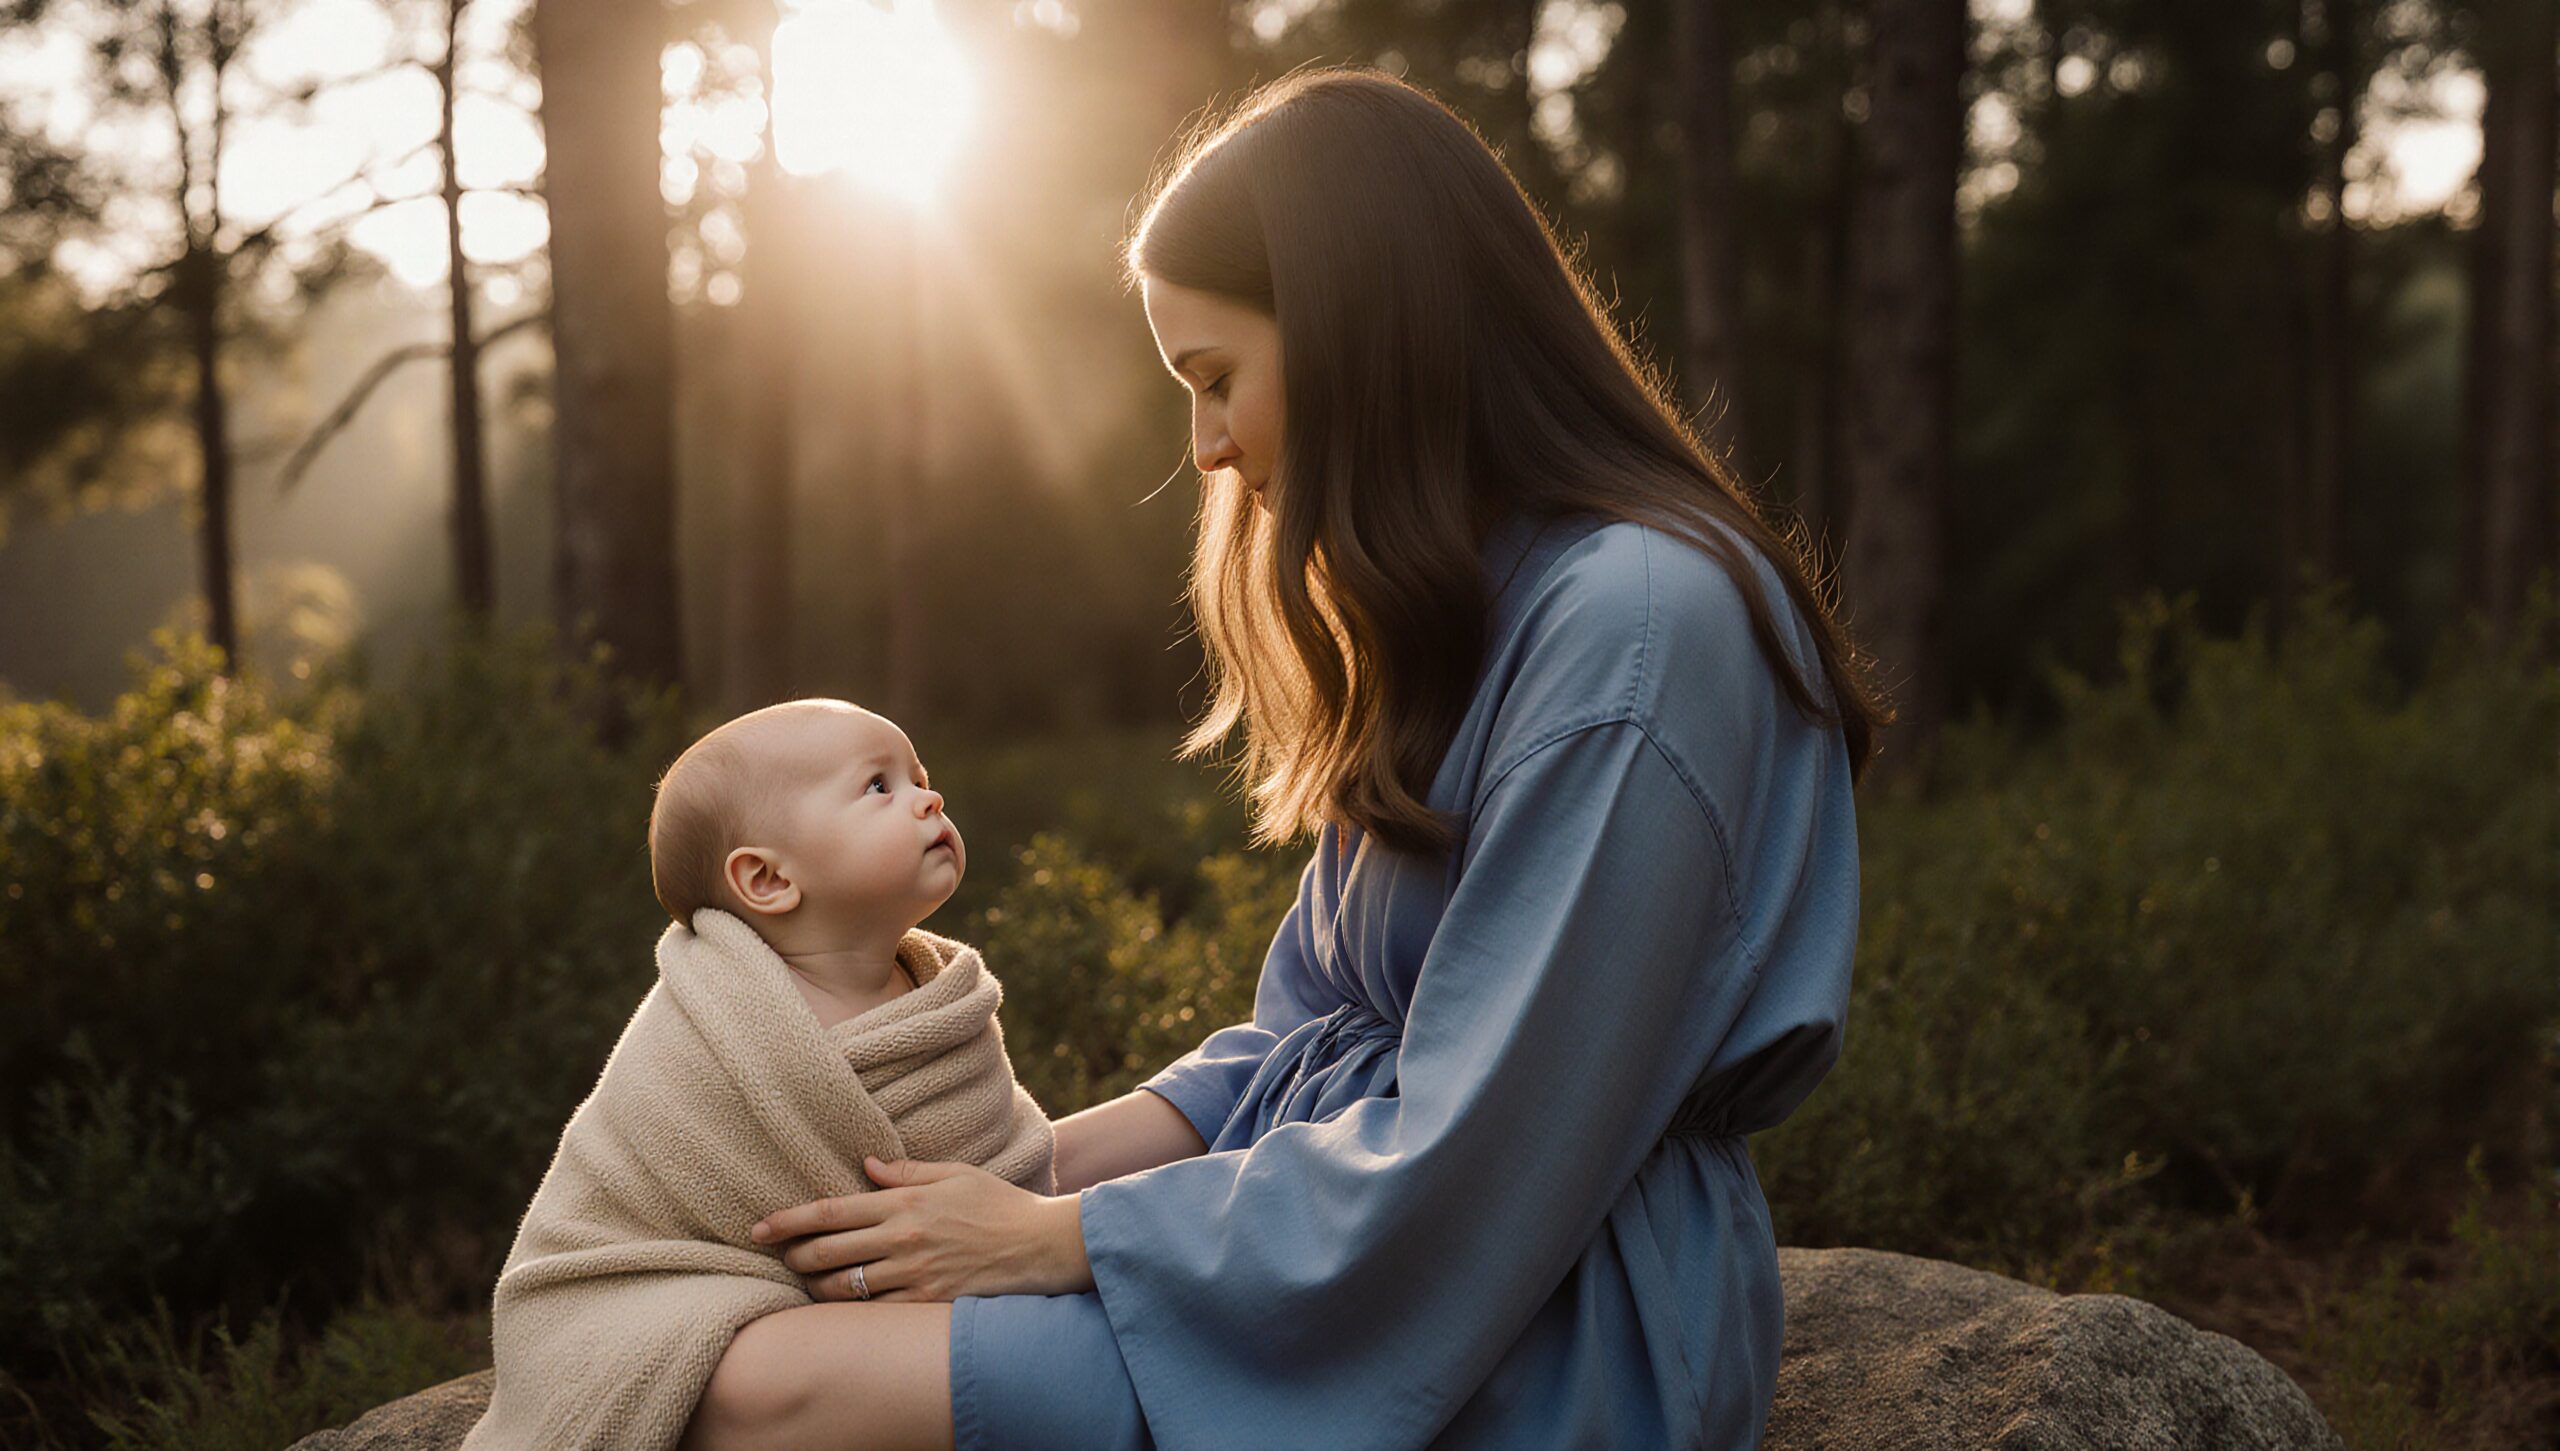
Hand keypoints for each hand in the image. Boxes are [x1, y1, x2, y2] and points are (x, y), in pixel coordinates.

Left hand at [750, 1156, 1092, 1302]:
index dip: (788, 1220)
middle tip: (777, 1256)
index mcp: (905, 1201)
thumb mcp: (956, 1174)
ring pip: (844, 1287)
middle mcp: (902, 1238)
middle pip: (827, 1251)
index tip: (759, 1227)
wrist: (1040, 1246)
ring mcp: (913, 1274)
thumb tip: (868, 1166)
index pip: (831, 1210)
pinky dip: (853, 1310)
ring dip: (816, 1287)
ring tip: (806, 1283)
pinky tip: (843, 1306)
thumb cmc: (1000, 1205)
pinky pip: (874, 1312)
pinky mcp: (927, 1301)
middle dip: (793, 1256)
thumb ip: (909, 1171)